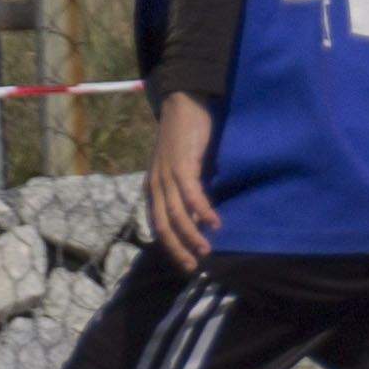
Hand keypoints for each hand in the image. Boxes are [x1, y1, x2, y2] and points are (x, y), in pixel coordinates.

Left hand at [147, 91, 221, 269]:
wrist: (183, 103)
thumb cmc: (187, 136)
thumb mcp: (184, 167)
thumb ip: (188, 188)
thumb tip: (201, 213)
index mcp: (154, 187)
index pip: (158, 224)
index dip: (170, 245)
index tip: (187, 261)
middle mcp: (155, 184)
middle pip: (163, 225)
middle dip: (177, 249)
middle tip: (194, 266)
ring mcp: (167, 175)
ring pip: (176, 214)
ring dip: (190, 235)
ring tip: (206, 250)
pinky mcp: (182, 164)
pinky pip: (191, 194)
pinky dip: (202, 210)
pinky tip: (214, 223)